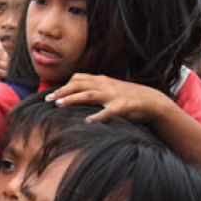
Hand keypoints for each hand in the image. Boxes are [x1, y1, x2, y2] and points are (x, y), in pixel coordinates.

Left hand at [45, 74, 171, 122]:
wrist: (152, 101)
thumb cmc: (127, 97)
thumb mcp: (109, 89)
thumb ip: (94, 89)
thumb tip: (74, 94)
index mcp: (102, 80)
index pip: (78, 78)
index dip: (63, 85)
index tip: (50, 94)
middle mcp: (106, 85)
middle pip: (79, 85)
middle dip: (62, 91)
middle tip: (48, 100)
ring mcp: (114, 95)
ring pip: (89, 95)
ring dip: (72, 99)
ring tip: (59, 105)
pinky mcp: (122, 107)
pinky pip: (108, 112)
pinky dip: (97, 116)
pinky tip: (87, 121)